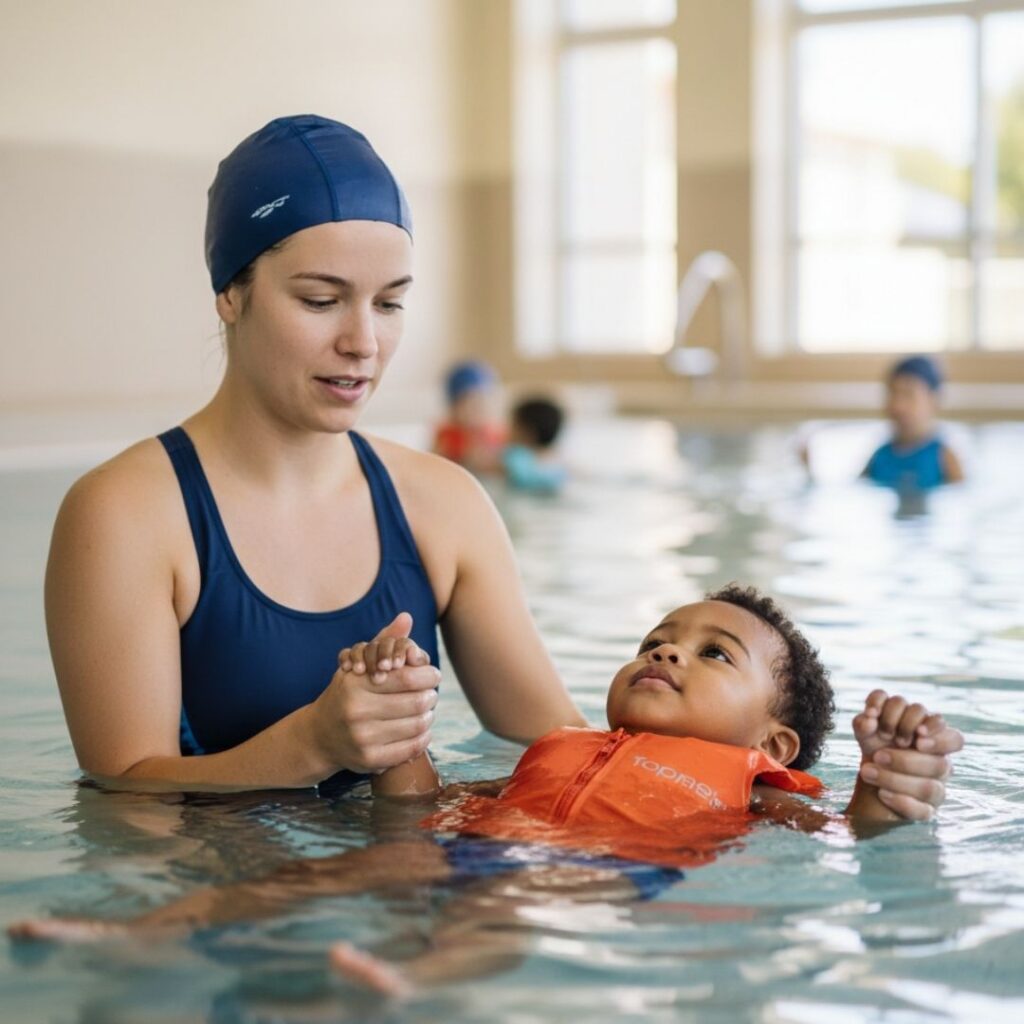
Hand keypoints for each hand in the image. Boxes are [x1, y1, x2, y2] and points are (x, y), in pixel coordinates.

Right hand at [308, 614, 438, 774]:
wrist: (319, 736)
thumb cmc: (347, 694)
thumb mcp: (360, 665)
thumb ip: (384, 640)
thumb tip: (406, 617)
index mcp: (355, 685)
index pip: (408, 677)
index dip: (428, 674)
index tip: (432, 674)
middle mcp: (356, 712)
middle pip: (417, 701)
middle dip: (431, 695)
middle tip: (432, 692)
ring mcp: (363, 739)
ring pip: (418, 725)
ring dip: (429, 715)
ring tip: (427, 709)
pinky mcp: (370, 760)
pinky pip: (412, 747)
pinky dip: (424, 736)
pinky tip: (421, 729)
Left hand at [853, 689, 963, 820]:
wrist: (870, 778)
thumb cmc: (875, 746)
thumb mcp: (867, 731)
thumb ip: (865, 721)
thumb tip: (870, 718)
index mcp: (934, 743)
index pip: (956, 739)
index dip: (941, 738)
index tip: (918, 733)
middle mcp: (940, 765)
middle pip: (940, 764)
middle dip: (905, 760)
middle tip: (878, 756)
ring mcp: (936, 789)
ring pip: (930, 788)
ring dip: (895, 779)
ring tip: (867, 771)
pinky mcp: (925, 810)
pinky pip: (922, 811)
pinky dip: (900, 801)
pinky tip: (882, 793)